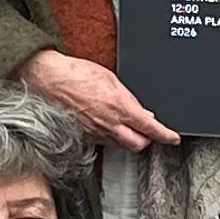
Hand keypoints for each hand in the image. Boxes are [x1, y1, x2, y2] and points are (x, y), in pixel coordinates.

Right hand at [17, 47, 179, 152]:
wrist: (47, 78)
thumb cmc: (74, 73)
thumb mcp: (110, 78)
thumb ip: (128, 97)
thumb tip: (143, 112)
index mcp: (119, 106)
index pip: (150, 128)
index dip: (166, 135)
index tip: (173, 138)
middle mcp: (108, 123)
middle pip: (138, 144)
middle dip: (147, 140)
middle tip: (149, 132)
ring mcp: (94, 132)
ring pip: (121, 145)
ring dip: (128, 139)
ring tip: (126, 127)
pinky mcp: (83, 136)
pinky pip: (104, 142)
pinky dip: (111, 138)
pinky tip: (108, 127)